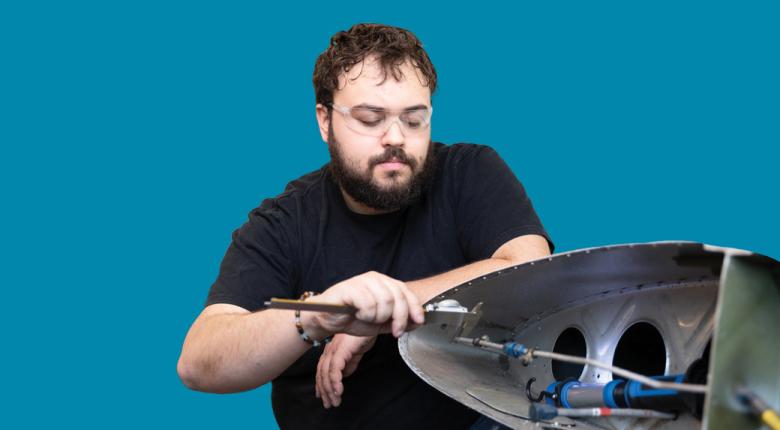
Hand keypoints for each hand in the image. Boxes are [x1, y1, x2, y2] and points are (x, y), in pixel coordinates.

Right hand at [302, 271, 424, 338]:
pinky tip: (358, 314)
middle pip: (398, 298)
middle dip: (399, 319)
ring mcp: (363, 281)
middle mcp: (375, 278)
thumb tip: (417, 322)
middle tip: (394, 331)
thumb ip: (398, 321)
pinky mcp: (351, 288)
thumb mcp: (380, 322)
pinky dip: (366, 315)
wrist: (327, 319)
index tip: (419, 322)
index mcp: (384, 283)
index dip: (415, 308)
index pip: (406, 292)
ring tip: (368, 318)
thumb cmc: (351, 318)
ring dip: (378, 317)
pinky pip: (369, 304)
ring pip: (385, 302)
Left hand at [315, 334, 376, 407]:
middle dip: (324, 391)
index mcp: (331, 350)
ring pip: (326, 374)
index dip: (321, 384)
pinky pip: (335, 370)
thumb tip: (343, 376)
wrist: (370, 322)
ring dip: (330, 390)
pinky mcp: (341, 351)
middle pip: (321, 374)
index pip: (322, 370)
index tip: (322, 397)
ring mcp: (334, 350)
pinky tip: (339, 391)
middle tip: (329, 404)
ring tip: (335, 401)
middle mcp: (329, 350)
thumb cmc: (364, 335)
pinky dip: (335, 382)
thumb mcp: (355, 354)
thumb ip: (349, 364)